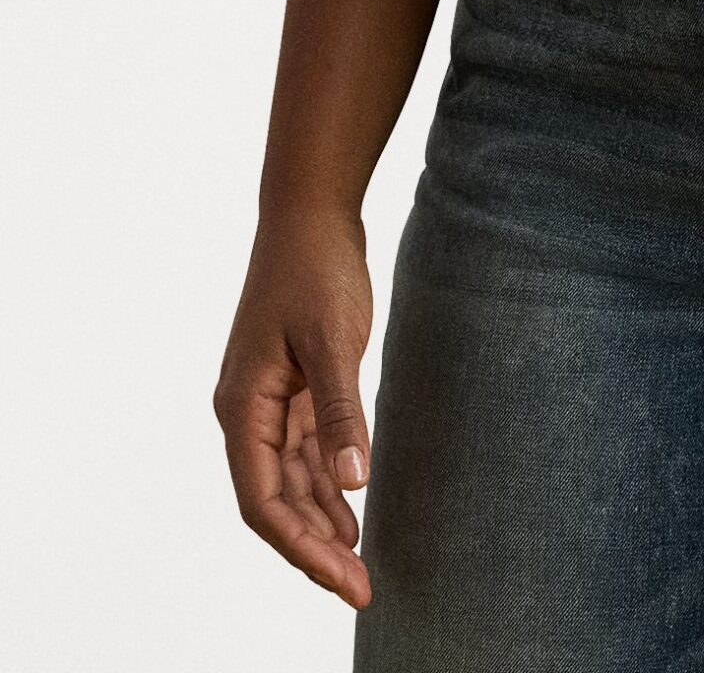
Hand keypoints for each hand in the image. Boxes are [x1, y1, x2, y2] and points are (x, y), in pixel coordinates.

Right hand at [213, 209, 375, 609]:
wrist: (311, 214)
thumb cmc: (315, 269)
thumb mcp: (333, 340)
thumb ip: (341, 411)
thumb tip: (352, 481)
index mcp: (243, 407)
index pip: (263, 502)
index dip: (301, 549)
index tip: (343, 580)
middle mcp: (248, 413)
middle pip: (276, 501)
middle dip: (315, 549)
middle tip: (361, 589)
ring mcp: (269, 401)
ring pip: (290, 482)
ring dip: (321, 523)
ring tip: (358, 566)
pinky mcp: (293, 387)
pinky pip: (305, 453)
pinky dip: (326, 485)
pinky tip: (350, 512)